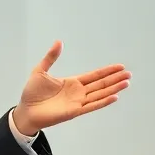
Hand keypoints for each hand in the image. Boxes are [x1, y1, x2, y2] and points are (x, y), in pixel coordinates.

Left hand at [12, 42, 129, 135]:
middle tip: (129, 74)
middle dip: (115, 79)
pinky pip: (92, 106)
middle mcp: (78, 93)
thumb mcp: (40, 70)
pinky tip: (114, 96)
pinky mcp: (74, 112)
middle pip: (101, 84)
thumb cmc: (32, 93)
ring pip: (100, 94)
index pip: (94, 76)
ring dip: (113, 89)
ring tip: (126, 83)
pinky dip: (103, 101)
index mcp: (72, 83)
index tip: (120, 67)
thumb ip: (51, 57)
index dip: (107, 71)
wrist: (26, 110)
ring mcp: (78, 102)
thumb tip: (59, 42)